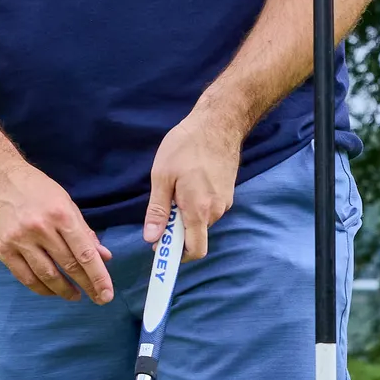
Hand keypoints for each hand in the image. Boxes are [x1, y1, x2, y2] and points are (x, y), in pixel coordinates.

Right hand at [0, 154, 111, 303]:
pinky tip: (51, 291)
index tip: (107, 294)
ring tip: (75, 296)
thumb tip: (105, 256)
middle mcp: (40, 228)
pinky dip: (40, 288)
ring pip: (47, 275)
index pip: (85, 253)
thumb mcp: (65, 202)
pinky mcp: (2, 249)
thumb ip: (84, 231)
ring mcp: (19, 240)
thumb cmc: (34, 188)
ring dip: (63, 290)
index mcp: (61, 214)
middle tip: (98, 299)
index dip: (98, 276)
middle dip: (86, 286)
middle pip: (68, 266)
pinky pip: (24, 276)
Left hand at [146, 103, 248, 261]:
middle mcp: (216, 211)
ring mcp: (225, 202)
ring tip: (175, 191)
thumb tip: (152, 238)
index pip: (194, 250)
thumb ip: (157, 210)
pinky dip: (196, 206)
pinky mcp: (228, 193)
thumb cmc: (186, 146)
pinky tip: (188, 184)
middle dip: (178, 232)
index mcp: (199, 210)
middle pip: (196, 236)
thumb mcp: (162, 176)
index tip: (160, 251)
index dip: (177, 256)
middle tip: (162, 213)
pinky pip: (209, 209)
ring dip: (187, 216)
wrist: (219, 123)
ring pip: (202, 222)